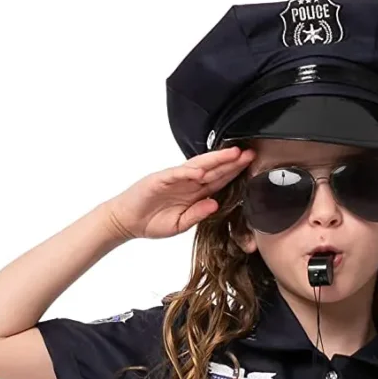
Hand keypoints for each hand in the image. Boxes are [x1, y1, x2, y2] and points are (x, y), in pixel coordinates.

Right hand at [105, 145, 255, 241]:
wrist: (127, 221)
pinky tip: (202, 170)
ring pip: (199, 167)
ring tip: (233, 155)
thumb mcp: (180, 225)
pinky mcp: (160, 179)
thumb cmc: (152, 222)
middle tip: (250, 153)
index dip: (234, 174)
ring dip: (216, 160)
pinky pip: (177, 174)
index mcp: (194, 193)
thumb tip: (215, 205)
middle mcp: (187, 183)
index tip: (250, 167)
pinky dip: (189, 171)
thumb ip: (197, 214)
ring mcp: (175, 179)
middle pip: (213, 170)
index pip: (218, 181)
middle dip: (231, 162)